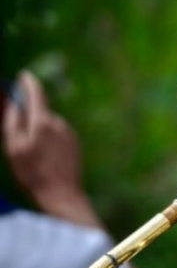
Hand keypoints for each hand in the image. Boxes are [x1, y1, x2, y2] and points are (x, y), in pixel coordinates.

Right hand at [1, 71, 97, 226]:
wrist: (61, 193)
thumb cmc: (32, 171)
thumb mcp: (13, 146)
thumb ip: (12, 119)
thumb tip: (12, 100)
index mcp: (44, 121)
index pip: (37, 93)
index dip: (28, 82)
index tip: (23, 75)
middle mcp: (60, 123)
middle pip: (41, 110)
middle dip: (28, 115)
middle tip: (17, 136)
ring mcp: (69, 133)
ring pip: (47, 125)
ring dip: (38, 131)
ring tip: (31, 155)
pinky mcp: (74, 143)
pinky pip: (57, 135)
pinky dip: (47, 140)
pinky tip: (44, 158)